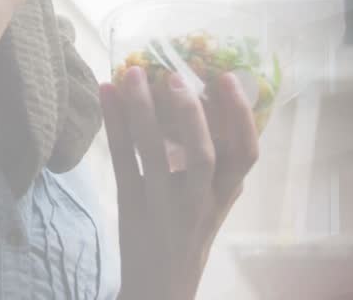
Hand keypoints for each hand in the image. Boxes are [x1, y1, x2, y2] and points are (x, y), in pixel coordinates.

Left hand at [101, 67, 260, 299]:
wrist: (160, 288)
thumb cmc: (189, 236)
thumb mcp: (215, 205)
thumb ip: (222, 169)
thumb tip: (224, 112)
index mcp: (224, 195)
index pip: (246, 155)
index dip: (240, 115)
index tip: (226, 77)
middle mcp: (198, 202)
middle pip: (204, 155)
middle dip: (191, 114)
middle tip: (174, 77)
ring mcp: (162, 206)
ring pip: (155, 155)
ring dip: (142, 110)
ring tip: (131, 74)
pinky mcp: (130, 207)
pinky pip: (122, 161)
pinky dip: (113, 124)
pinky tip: (106, 93)